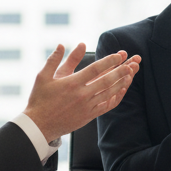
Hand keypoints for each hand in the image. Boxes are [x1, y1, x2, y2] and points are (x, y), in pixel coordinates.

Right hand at [24, 44, 140, 142]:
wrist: (38, 125)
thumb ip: (55, 59)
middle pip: (106, 81)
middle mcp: (81, 95)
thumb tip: (63, 44)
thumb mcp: (43, 76)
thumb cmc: (40, 99)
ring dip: (121, 83)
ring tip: (130, 74)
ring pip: (109, 93)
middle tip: (131, 63)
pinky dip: (116, 97)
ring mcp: (87, 107)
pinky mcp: (89, 116)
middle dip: (120, 71)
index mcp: (72, 83)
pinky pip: (107, 106)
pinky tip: (122, 90)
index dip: (109, 61)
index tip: (119, 55)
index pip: (95, 69)